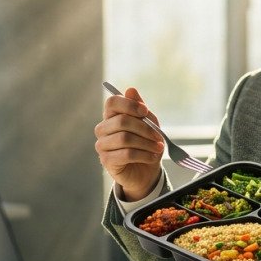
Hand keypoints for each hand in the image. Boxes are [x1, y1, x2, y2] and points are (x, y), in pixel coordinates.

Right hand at [95, 86, 163, 200]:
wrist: (146, 171)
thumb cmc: (146, 144)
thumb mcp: (149, 124)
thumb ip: (140, 108)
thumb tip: (131, 89)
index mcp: (111, 116)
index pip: (112, 102)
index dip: (129, 104)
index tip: (145, 111)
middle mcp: (103, 129)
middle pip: (122, 121)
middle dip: (145, 128)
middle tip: (159, 136)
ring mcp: (102, 145)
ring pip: (125, 138)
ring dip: (146, 143)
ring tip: (157, 148)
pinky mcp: (106, 160)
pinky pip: (126, 154)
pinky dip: (144, 155)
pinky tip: (152, 157)